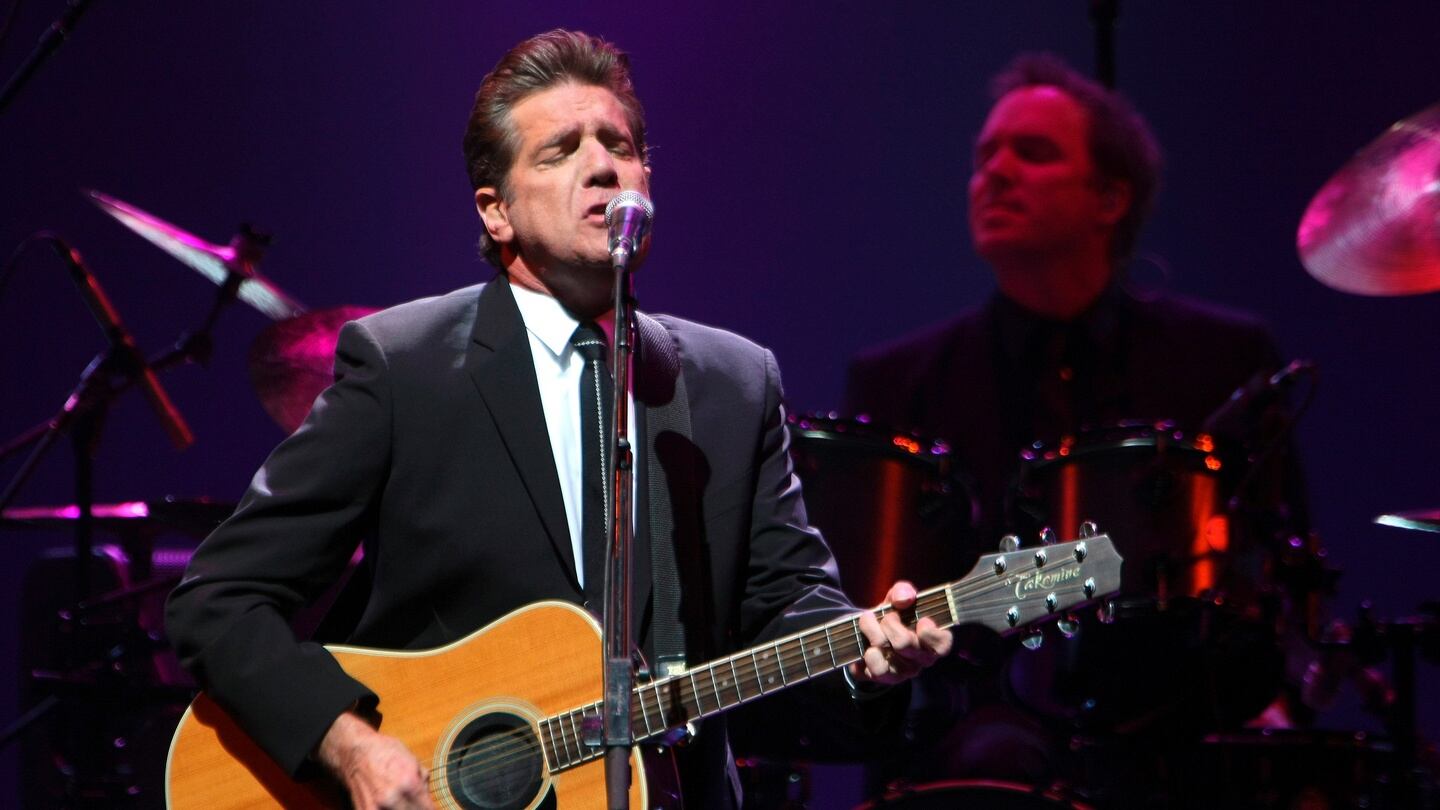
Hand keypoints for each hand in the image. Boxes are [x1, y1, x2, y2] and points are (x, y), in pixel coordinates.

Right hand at [316, 710, 433, 809]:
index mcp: (409, 783)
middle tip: (414, 802)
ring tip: (401, 802)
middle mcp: (393, 798)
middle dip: (417, 808)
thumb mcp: (412, 761)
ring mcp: (377, 808)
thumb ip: (423, 782)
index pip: (428, 809)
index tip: (427, 806)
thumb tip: (428, 799)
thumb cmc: (384, 752)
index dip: (429, 808)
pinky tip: (388, 804)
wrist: (355, 753)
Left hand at [849, 580, 951, 685]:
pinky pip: (877, 669)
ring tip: (869, 625)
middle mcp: (923, 658)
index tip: (920, 619)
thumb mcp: (897, 598)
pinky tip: (867, 646)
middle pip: (903, 643)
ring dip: (872, 632)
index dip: (929, 631)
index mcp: (934, 639)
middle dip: (888, 622)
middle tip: (885, 616)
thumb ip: (903, 591)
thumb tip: (905, 598)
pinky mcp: (887, 679)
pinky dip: (869, 653)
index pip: (942, 643)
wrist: (867, 633)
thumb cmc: (892, 614)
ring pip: (886, 652)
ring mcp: (906, 671)